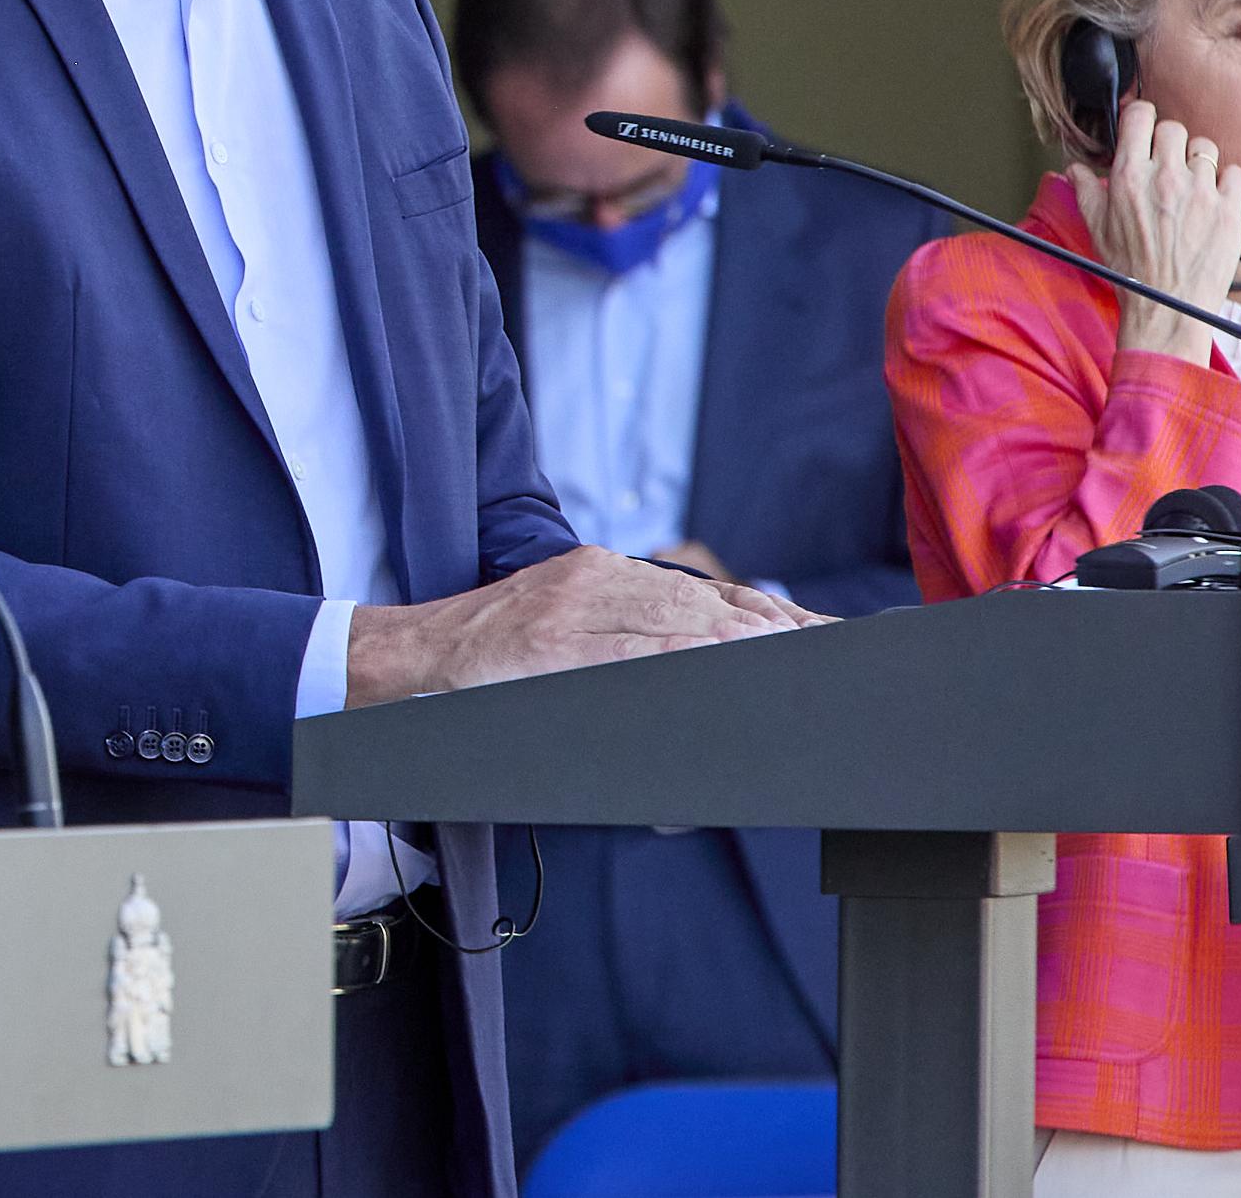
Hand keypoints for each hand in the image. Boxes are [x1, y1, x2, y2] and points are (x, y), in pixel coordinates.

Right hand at [345, 544, 821, 705]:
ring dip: (745, 640)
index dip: (766, 612)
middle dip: (773, 627)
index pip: (700, 592)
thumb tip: (699, 668)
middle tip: (831, 647)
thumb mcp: (560, 625)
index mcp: (598, 572)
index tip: (820, 631)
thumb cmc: (487, 657)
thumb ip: (625, 637)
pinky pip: (636, 650)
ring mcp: (574, 610)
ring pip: (679, 621)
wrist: (410, 662)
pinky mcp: (556, 644)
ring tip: (797, 654)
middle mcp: (593, 580)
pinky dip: (688, 656)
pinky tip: (728, 662)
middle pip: (704, 603)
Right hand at [1070, 99, 1240, 364]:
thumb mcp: (1097, 228)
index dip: (1140, 117)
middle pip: (1173, 128)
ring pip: (1205, 148)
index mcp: (1129, 177)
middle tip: (1165, 162)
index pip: (1139, 117)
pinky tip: (1214, 197)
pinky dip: (1226, 181)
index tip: (1142, 127)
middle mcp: (1165, 177)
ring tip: (1191, 184)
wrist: (1167, 306)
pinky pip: (1233, 173)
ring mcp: (1201, 192)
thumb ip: (1085, 190)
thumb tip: (1074, 169)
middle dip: (1167, 141)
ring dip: (1197, 161)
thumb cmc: (1130, 270)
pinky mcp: (1229, 209)